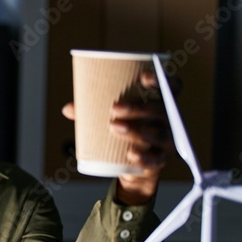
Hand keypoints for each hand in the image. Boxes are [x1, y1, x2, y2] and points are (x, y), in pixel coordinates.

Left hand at [62, 70, 173, 204]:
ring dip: (137, 130)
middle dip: (138, 108)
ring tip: (114, 127)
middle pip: (161, 110)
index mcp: (161, 103)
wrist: (130, 165)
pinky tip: (131, 154)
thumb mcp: (110, 118)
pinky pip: (156, 159)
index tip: (143, 76)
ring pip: (158, 134)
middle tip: (114, 108)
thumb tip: (68, 108)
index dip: (164, 80)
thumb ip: (91, 112)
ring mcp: (167, 140)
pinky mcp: (161, 159)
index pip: (172, 87)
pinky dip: (144, 157)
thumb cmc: (123, 129)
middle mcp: (169, 120)